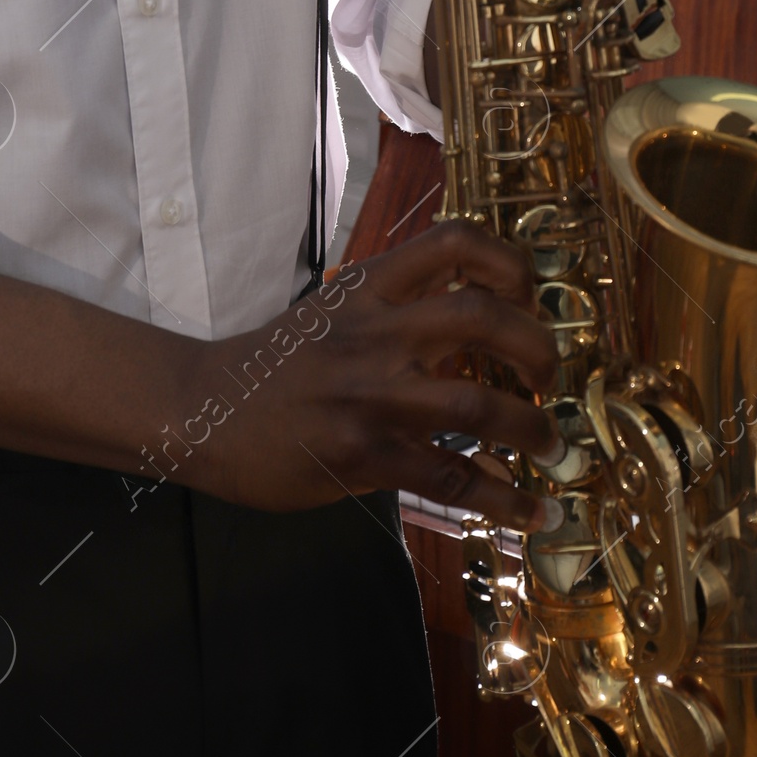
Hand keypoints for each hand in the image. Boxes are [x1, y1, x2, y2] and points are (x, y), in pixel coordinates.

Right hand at [190, 222, 560, 528]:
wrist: (204, 409)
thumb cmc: (276, 361)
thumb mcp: (333, 308)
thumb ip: (394, 305)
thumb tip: (474, 320)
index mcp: (368, 287)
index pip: (453, 242)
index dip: (507, 263)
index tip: (527, 297)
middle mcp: (374, 332)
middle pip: (481, 316)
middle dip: (535, 348)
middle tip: (548, 378)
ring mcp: (367, 394)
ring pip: (475, 403)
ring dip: (532, 429)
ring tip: (552, 449)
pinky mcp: (361, 455)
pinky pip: (449, 476)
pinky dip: (505, 499)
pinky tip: (533, 514)